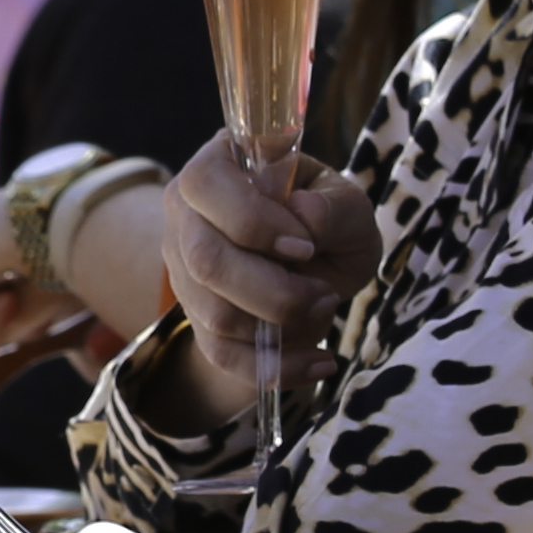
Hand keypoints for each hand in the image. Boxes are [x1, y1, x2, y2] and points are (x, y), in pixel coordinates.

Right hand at [163, 135, 381, 420]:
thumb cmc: (330, 220)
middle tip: (325, 294)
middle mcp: (186, 215)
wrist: (323, 263)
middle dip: (274, 290)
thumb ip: (334, 206)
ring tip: (325, 311)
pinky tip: (318, 363)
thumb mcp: (349, 205)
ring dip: (281, 325)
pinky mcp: (196, 317)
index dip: (253, 221)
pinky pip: (222, 355)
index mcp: (217, 165)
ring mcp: (184, 269)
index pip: (205, 185)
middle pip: (206, 260)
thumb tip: (304, 216)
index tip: (307, 248)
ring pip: (215, 314)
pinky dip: (275, 367)